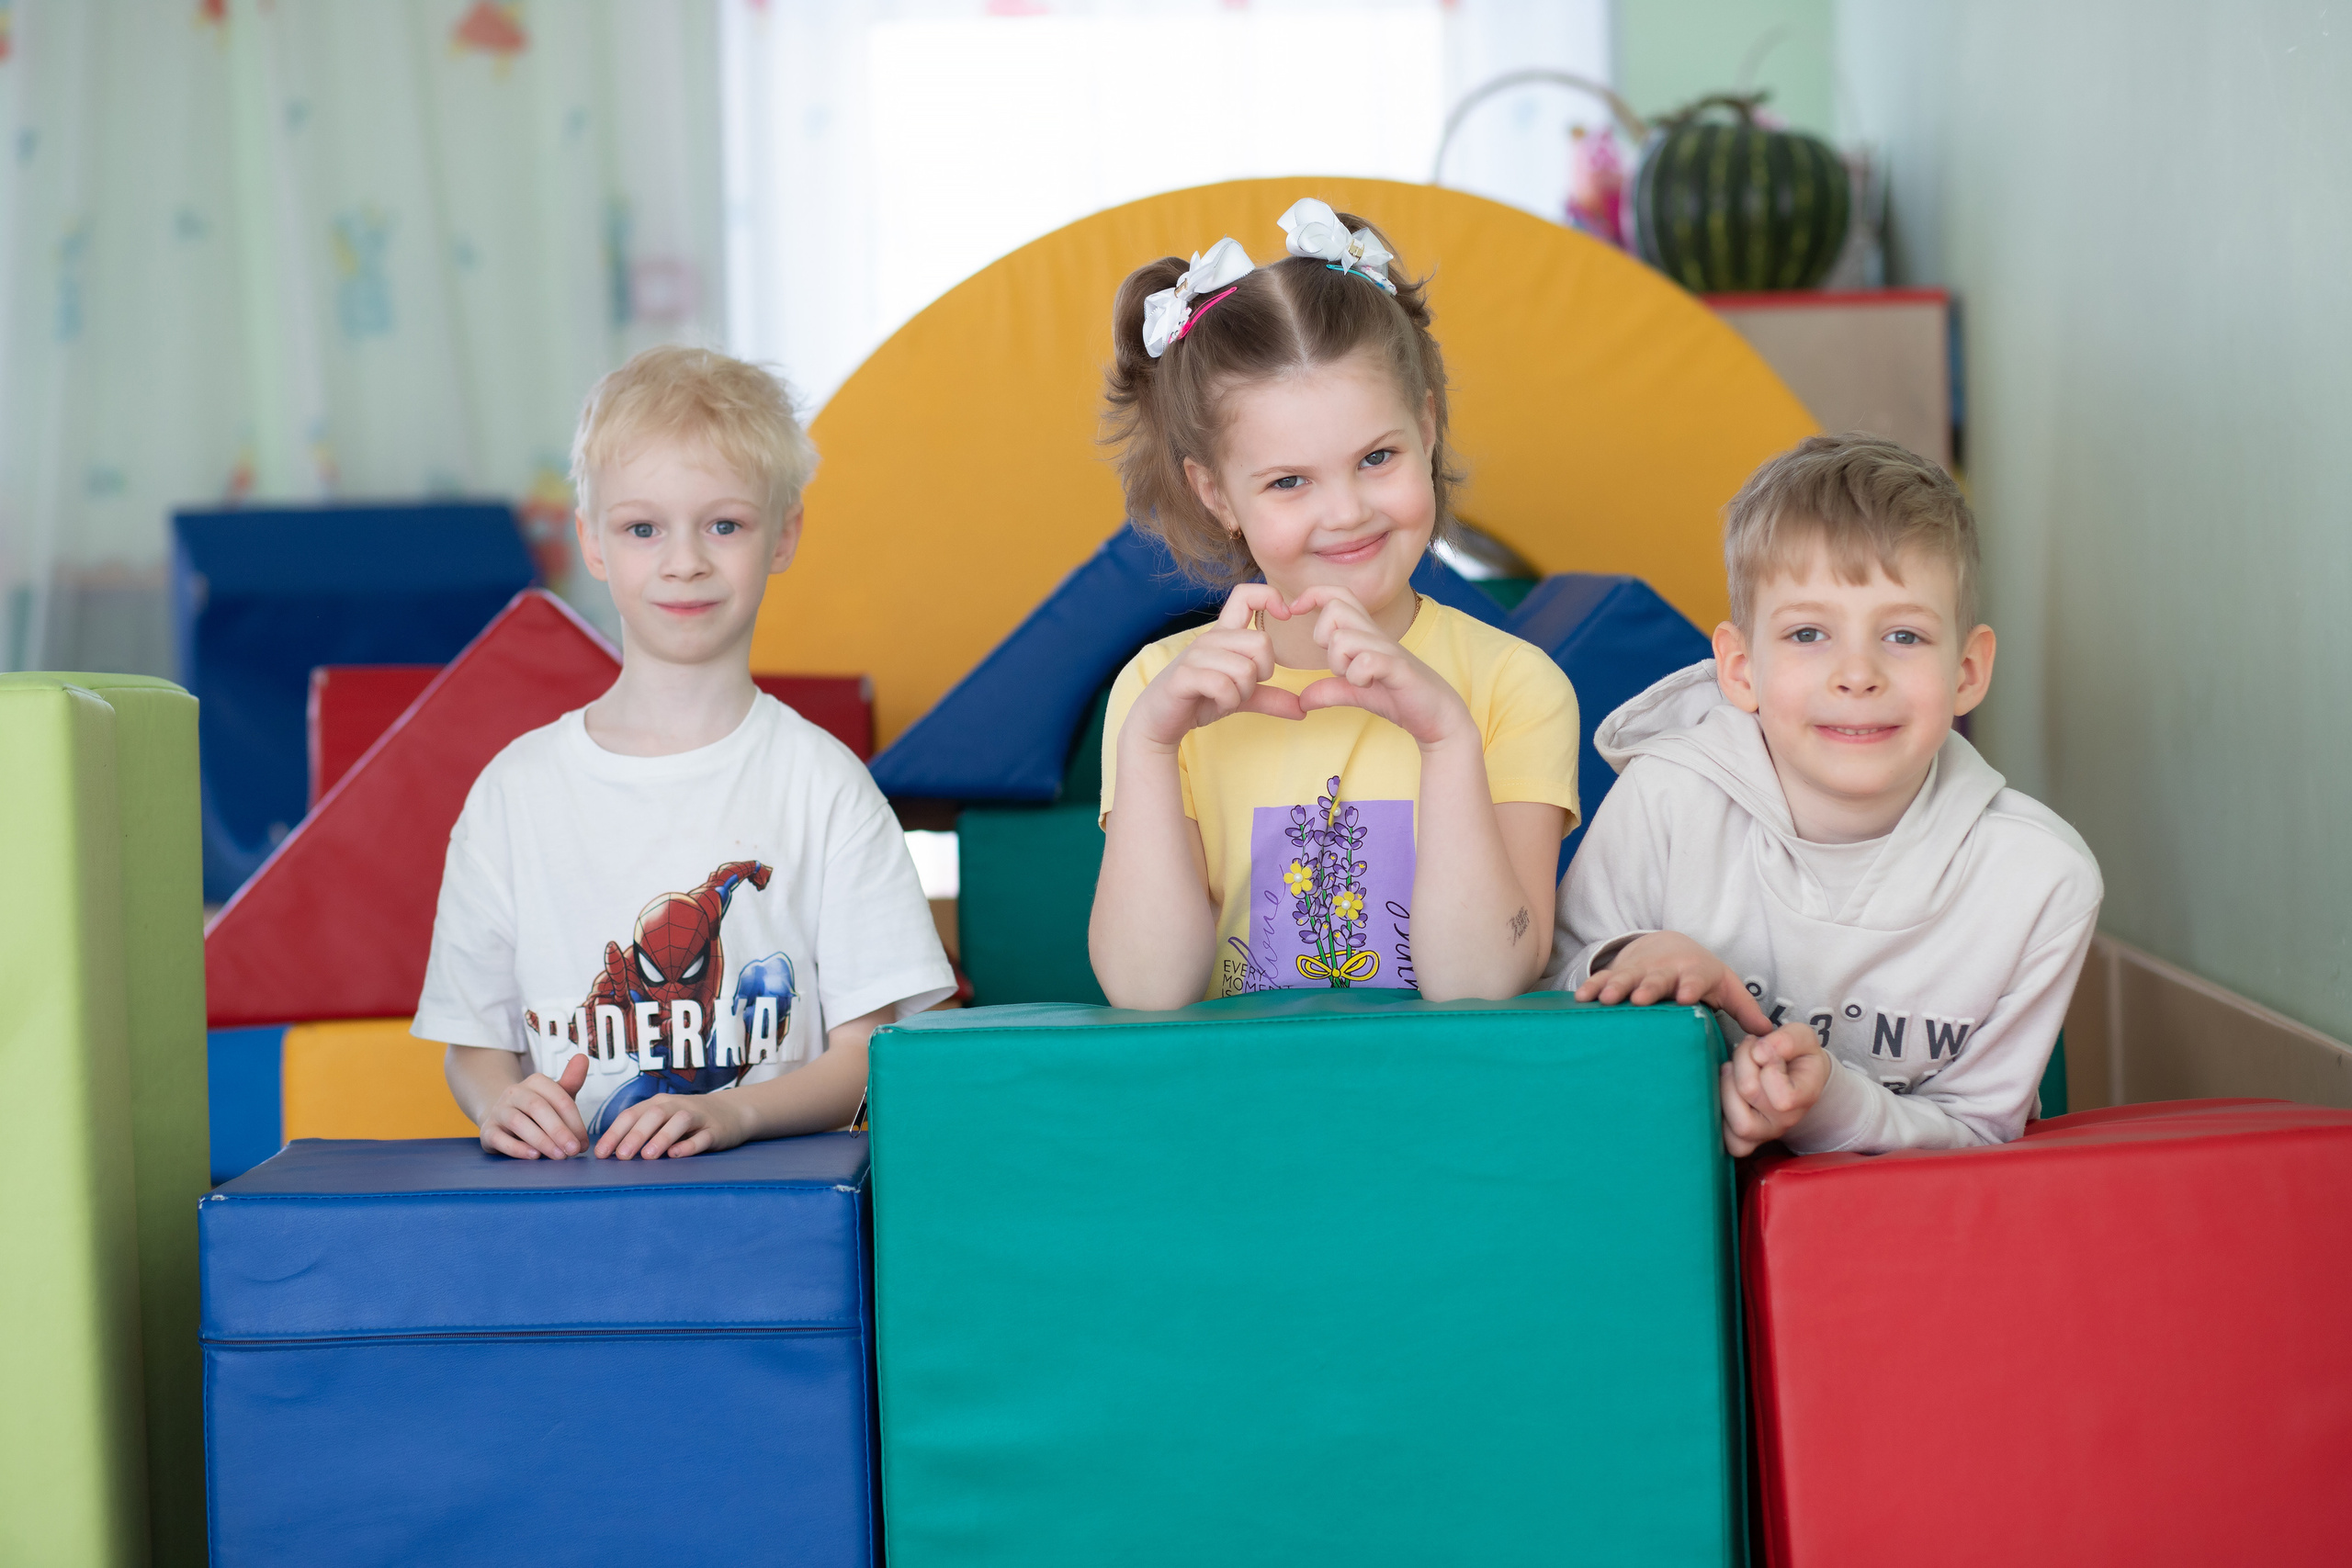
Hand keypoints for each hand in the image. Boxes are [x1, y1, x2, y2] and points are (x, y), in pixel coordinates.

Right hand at [479, 1052, 589, 1159]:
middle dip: (559, 1130)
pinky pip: (499, 1138)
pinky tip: (534, 1156)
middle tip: (574, 1150)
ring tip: (558, 1155)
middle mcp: (514, 1092)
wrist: (503, 1119)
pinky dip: (517, 1148)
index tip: (584, 1142)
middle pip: (538, 1108)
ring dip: (541, 1140)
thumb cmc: (538, 1110)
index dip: (574, 1122)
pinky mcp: (487, 1130)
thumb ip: (572, 1080)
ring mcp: (499, 1111)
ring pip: (518, 1122)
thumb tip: (583, 1057)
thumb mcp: (557, 1095)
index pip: (559, 1098)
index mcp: (535, 1082)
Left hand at [595, 1088, 750, 1160]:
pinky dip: (690, 1145)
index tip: (601, 1154)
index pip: (632, 1114)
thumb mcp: (663, 1120)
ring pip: (679, 1122)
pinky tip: (676, 1155)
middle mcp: (676, 1106)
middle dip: (635, 1135)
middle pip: (654, 1115)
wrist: (733, 1111)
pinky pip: (703, 1137)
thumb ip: (641, 1132)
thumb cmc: (688, 1122)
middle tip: (621, 1157)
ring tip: (647, 1156)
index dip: (615, 1133)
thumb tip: (611, 1154)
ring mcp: (698, 1117)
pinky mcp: (716, 1130)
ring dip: (661, 1137)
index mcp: (658, 1104)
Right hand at [1123, 584, 1305, 750]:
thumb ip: (1270, 698)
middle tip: (1243, 688)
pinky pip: (1224, 686)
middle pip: (1261, 643)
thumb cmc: (1199, 700)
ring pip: (1245, 669)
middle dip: (1262, 674)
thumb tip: (1303, 708)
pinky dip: (1228, 702)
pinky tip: (1217, 704)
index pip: (1245, 595)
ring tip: (1226, 698)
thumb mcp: (1240, 697)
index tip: (1284, 614)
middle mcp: (1210, 638)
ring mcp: (1195, 655)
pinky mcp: (1184, 676)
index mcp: (1224, 634)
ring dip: (1242, 693)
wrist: (1159, 721)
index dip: (1270, 597)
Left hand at [1289, 587, 1469, 747]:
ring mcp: (1388, 650)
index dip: (1312, 595)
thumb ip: (1329, 691)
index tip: (1293, 611)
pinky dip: (1358, 676)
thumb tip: (1301, 699)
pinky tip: (1366, 686)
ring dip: (1339, 663)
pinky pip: (1366, 661)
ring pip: (1344, 638)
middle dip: (1323, 636)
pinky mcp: (1399, 669)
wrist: (1437, 717)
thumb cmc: (1399, 697)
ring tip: (1354, 680)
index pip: (1337, 595)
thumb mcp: (1356, 693)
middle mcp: (1376, 635)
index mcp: (1365, 633)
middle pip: (1335, 608)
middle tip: (1336, 664)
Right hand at [1575, 931, 1774, 1036]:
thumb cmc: (1702, 976)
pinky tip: (1581, 998)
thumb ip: (1745, 1010)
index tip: (1684, 997)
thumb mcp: (1727, 988)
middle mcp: (1667, 969)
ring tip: (1608, 999)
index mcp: (1695, 973)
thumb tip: (1769, 1035)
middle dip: (1649, 987)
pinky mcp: (1620, 972)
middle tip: (1640, 999)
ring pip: (1628, 977)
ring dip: (1617, 986)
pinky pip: (1604, 978)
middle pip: (1658, 978)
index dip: (1690, 987)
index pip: (1695, 979)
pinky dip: (1593, 986)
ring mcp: (1641, 970)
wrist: (1669, 945)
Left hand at [1719, 1022, 1831, 1156]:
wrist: (1795, 1077)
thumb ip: (1787, 1040)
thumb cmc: (1796, 1055)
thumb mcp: (1801, 1037)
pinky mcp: (1745, 1140)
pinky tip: (1726, 1092)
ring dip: (1727, 1086)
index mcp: (1806, 1096)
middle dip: (1742, 1061)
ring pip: (1738, 1123)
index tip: (1766, 1051)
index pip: (1784, 1097)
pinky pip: (1729, 1142)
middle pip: (1749, 1093)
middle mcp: (1786, 1121)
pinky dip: (1720, 1117)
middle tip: (1747, 1051)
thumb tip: (1759, 1053)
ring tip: (1732, 1069)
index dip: (1769, 1066)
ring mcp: (1765, 1134)